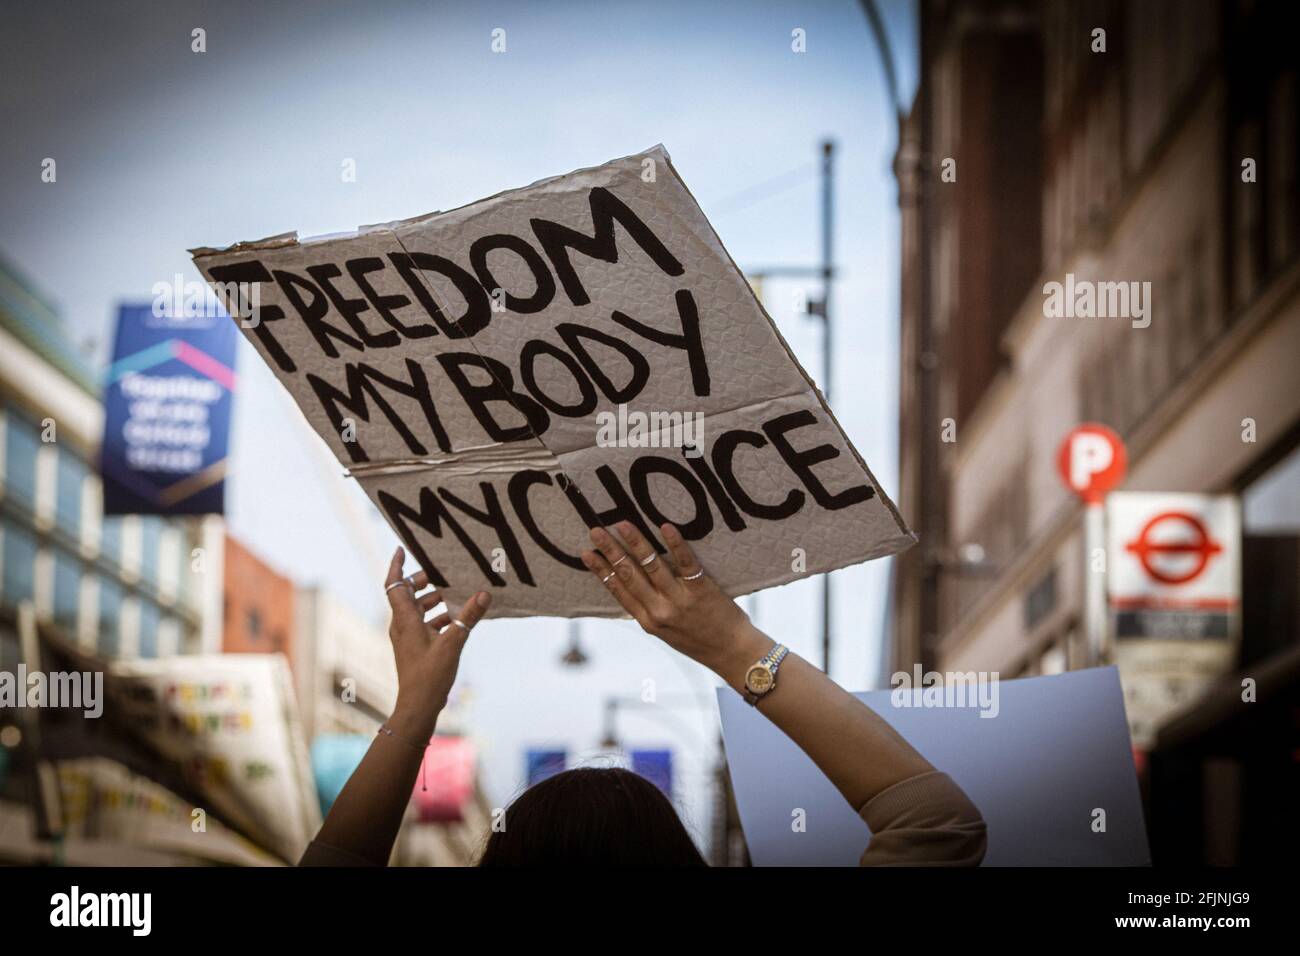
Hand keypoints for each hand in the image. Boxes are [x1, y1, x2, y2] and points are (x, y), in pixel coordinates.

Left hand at [384, 547, 489, 737]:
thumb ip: (468, 616)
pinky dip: (438, 617)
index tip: (402, 549)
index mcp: (404, 620)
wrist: (418, 706)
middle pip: (407, 594)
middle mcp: (402, 625)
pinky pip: (424, 624)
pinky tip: (457, 618)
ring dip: (433, 600)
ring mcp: (407, 637)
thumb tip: (484, 593)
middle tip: (442, 572)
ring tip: (455, 593)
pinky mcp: (416, 648)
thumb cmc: (430, 676)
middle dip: (423, 581)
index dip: (397, 565)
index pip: (395, 584)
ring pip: (417, 610)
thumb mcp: (453, 643)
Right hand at [581, 522, 771, 687]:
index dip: (601, 571)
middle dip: (610, 551)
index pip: (618, 591)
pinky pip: (684, 562)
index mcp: (648, 621)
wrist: (732, 653)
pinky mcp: (701, 590)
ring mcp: (679, 600)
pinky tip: (665, 527)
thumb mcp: (666, 633)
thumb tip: (632, 586)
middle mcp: (659, 611)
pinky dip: (674, 544)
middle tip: (595, 530)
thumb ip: (650, 611)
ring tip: (622, 524)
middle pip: (629, 575)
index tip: (586, 553)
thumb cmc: (699, 641)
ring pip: (651, 566)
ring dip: (635, 542)